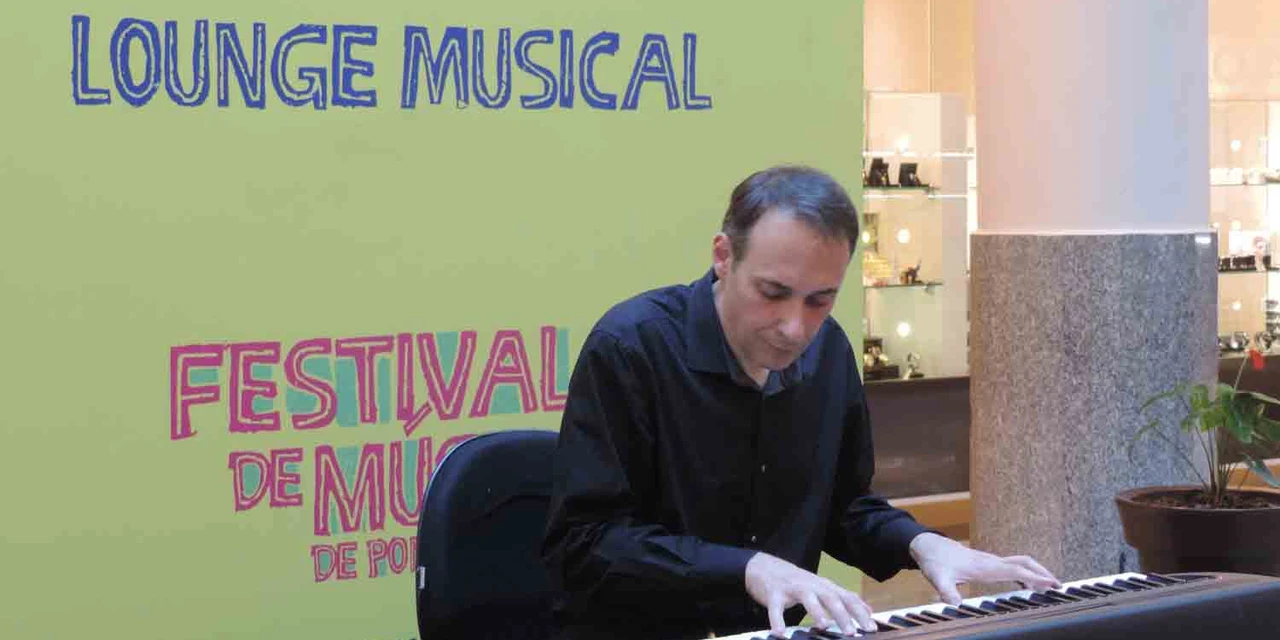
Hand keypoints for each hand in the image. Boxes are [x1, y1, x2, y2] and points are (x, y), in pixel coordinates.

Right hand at [744, 552, 874, 635]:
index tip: (871, 628)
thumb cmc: (798, 582)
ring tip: (824, 626)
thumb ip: (844, 599)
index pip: (847, 598)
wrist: (765, 567)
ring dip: (816, 612)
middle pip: (830, 598)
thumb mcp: (823, 588)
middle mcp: (812, 585)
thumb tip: (868, 609)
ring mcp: (792, 588)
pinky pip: (776, 608)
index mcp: (825, 586)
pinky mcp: (774, 594)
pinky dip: (777, 620)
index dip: (860, 612)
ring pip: (807, 598)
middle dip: (842, 615)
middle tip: (852, 632)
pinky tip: (780, 633)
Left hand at [908, 533, 1060, 604]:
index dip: (1035, 577)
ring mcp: (990, 561)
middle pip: (1024, 563)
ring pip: (1020, 563)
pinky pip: (1012, 567)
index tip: (1052, 584)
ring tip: (1050, 587)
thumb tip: (954, 605)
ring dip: (1036, 572)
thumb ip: (946, 592)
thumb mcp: (938, 578)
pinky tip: (1027, 584)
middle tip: (1060, 586)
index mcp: (985, 566)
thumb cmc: (935, 560)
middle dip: (1043, 572)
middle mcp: (991, 562)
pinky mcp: (987, 562)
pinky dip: (1025, 573)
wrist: (928, 545)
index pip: (1016, 571)